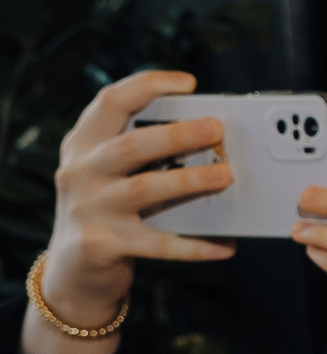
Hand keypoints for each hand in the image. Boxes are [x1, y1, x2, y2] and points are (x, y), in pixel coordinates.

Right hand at [15, 73, 236, 353]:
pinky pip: (159, 243)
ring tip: (226, 176)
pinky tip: (226, 244)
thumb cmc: (107, 209)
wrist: (73, 269)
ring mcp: (89, 208)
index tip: (189, 84)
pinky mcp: (103, 245)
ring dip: (189, 182)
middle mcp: (80, 171)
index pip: (109, 102)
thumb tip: (210, 137)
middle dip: (177, 135)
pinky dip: (195, 245)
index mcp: (83, 144)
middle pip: (130, 146)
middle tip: (218, 128)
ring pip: (144, 189)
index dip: (148, 86)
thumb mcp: (110, 173)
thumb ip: (143, 153)